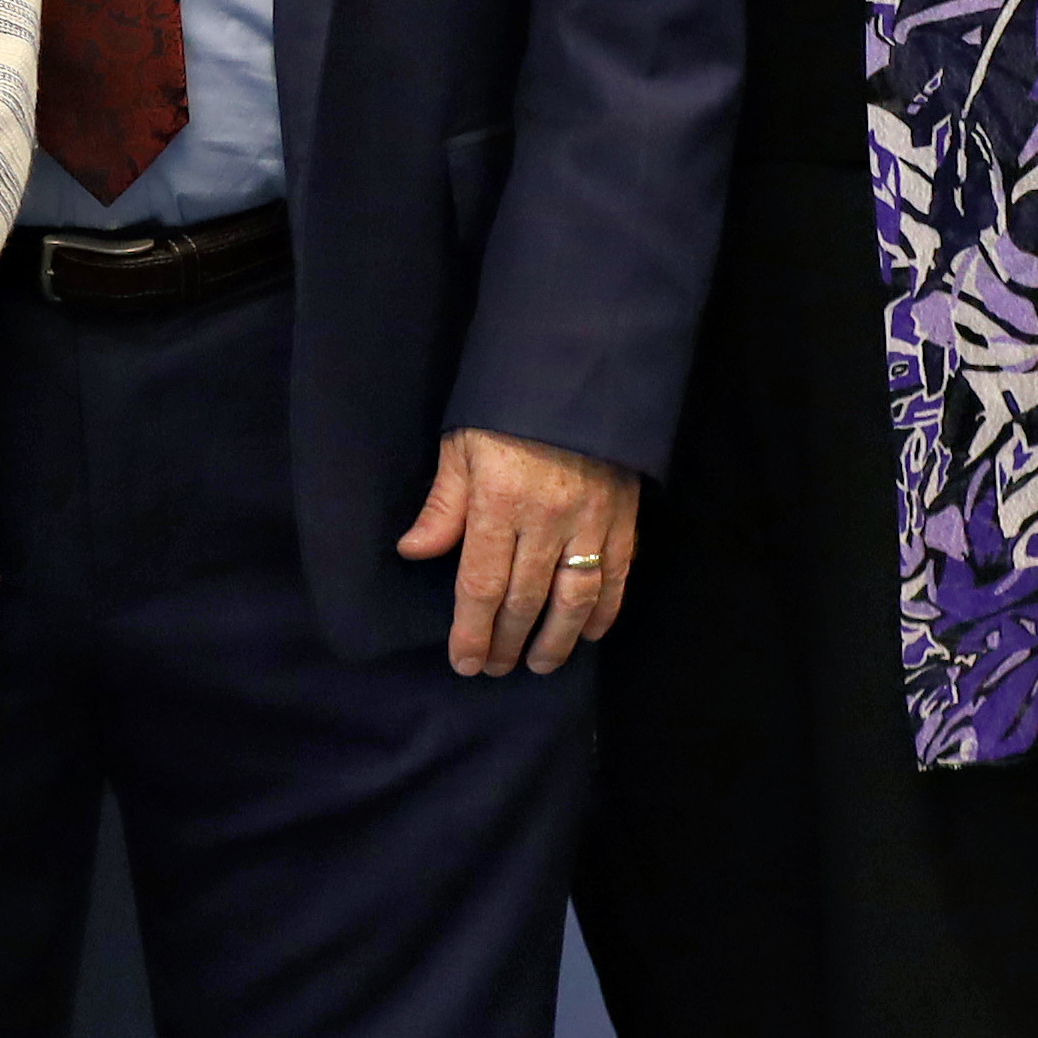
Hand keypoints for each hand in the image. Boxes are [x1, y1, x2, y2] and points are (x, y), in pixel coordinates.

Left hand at [397, 429, 646, 674]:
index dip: (471, 632)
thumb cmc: (507, 408)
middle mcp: (547, 519)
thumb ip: (443, 504)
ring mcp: (591, 521)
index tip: (464, 663)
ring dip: (556, 640)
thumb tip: (414, 551)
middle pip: (525, 600)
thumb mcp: (462, 445)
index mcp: (500, 501)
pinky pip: (617, 575)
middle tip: (495, 668)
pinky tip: (588, 635)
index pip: (481, 585)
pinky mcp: (623, 516)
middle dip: (507, 642)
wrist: (579, 368)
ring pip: (575, 598)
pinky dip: (604, 611)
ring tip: (540, 665)